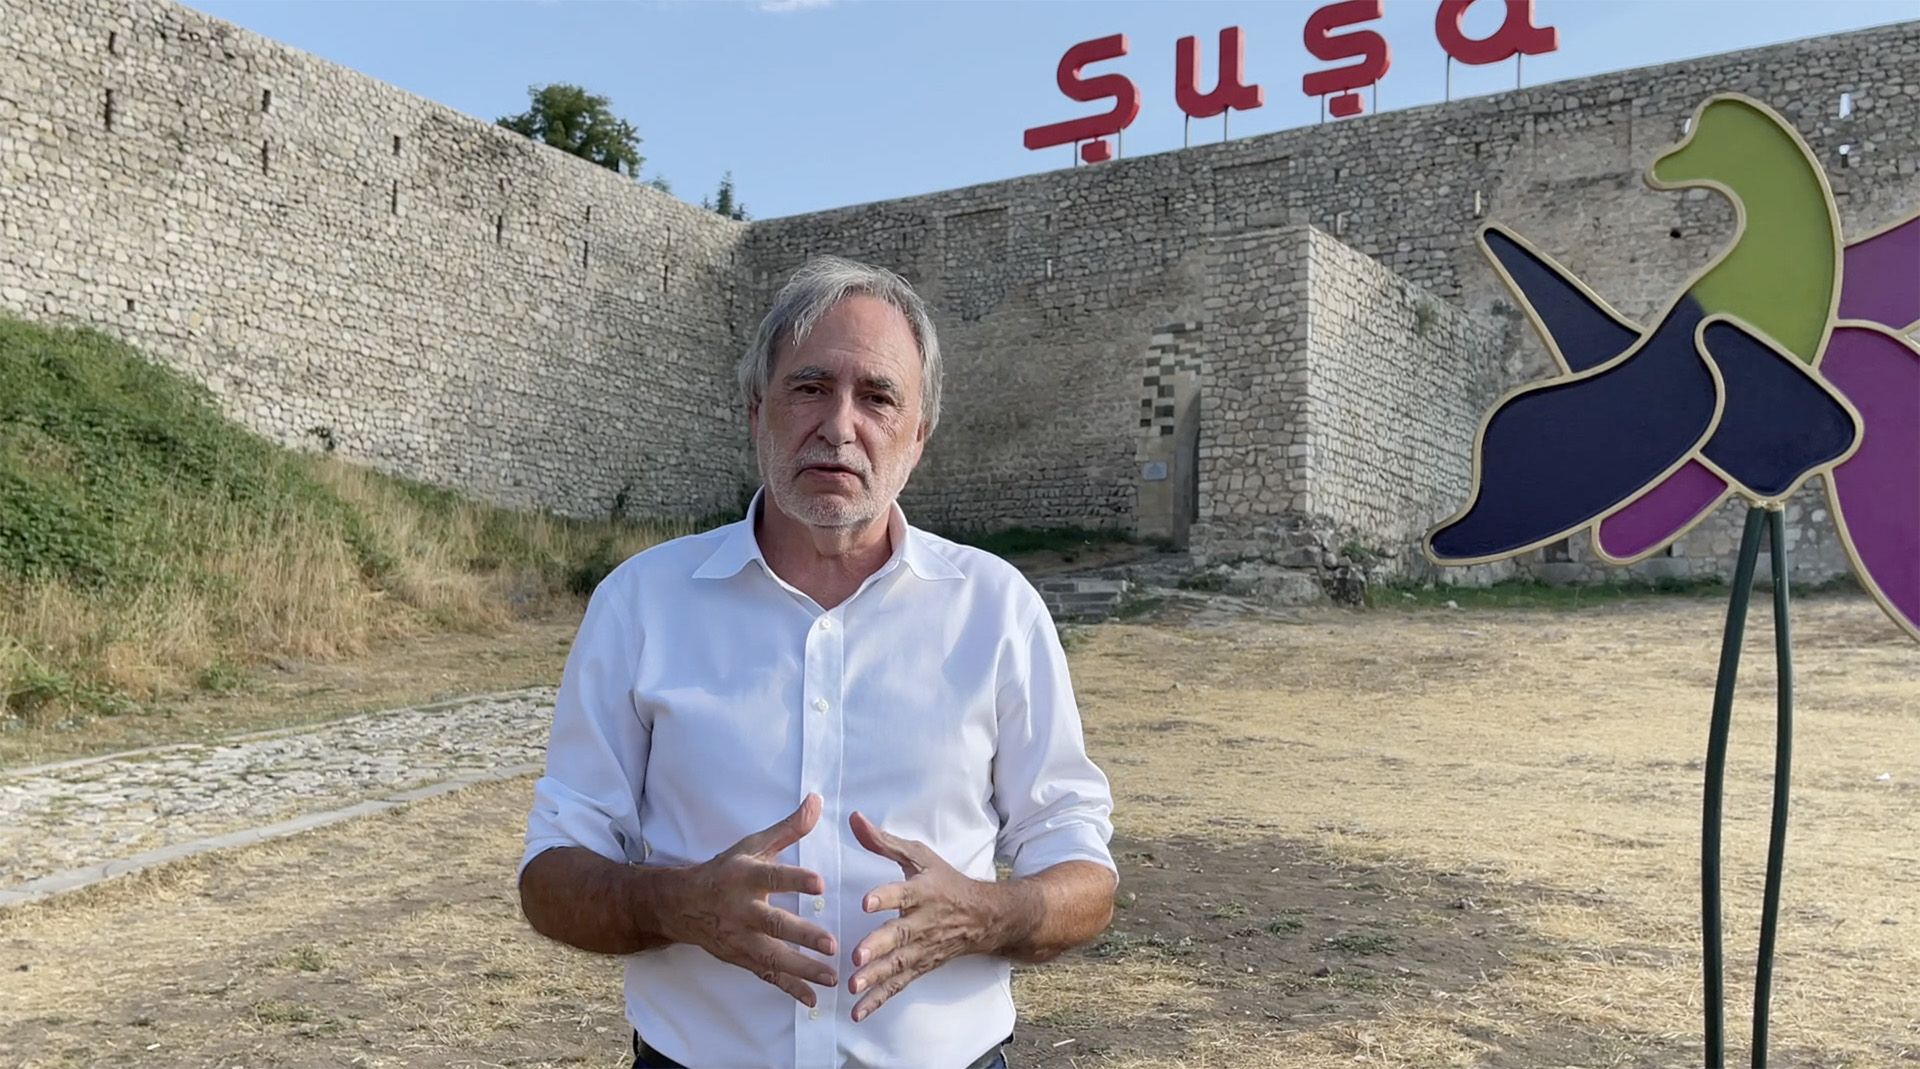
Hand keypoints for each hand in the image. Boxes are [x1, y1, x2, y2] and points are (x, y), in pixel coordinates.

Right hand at [663, 793, 839, 1005]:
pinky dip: (789, 990)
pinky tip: (813, 1000)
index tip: (820, 884)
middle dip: (802, 936)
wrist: (680, 905)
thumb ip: (788, 828)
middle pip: (773, 924)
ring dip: (802, 969)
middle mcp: (741, 910)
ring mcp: (740, 939)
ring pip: (772, 957)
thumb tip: (817, 801)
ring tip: (832, 975)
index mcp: (744, 877)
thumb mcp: (752, 846)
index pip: (771, 877)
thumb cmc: (724, 871)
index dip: (794, 880)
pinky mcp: (741, 959)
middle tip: (831, 943)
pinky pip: (767, 976)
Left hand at [846, 810, 995, 1021]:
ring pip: (899, 964)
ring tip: (854, 985)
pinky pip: (898, 985)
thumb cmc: (945, 882)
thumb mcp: (920, 856)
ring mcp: (923, 948)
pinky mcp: (920, 967)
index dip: (886, 897)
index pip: (903, 893)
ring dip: (876, 977)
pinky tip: (857, 1011)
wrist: (986, 917)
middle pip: (901, 935)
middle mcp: (924, 922)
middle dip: (879, 946)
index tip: (865, 902)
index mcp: (923, 891)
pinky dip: (879, 1000)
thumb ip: (884, 842)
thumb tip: (854, 818)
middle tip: (857, 956)